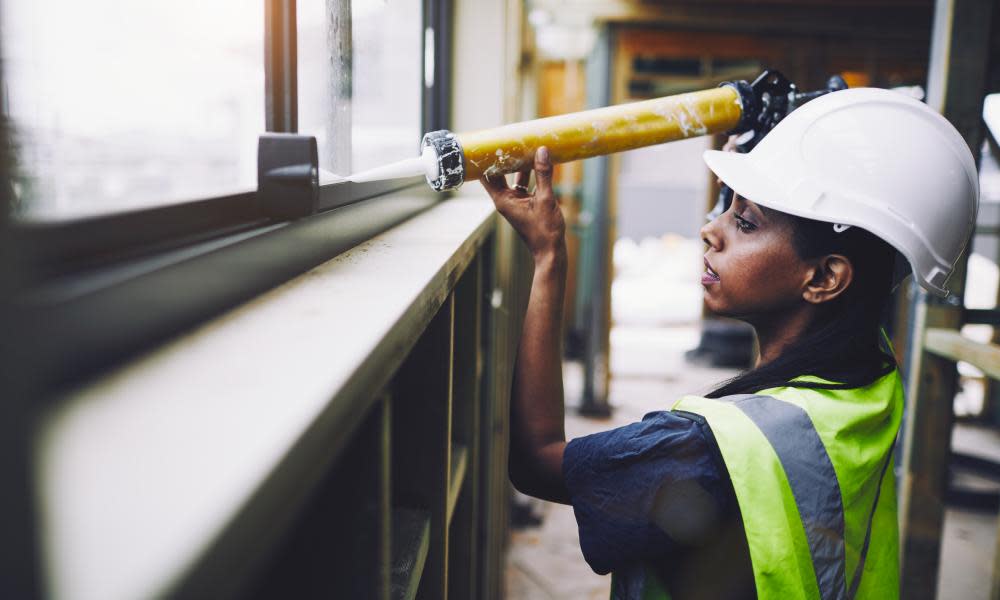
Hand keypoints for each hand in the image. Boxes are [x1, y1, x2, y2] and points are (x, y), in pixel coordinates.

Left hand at [480, 146, 565, 260]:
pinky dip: (528, 174)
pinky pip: (523, 185)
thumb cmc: (545, 230)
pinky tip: (537, 163)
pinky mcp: (524, 204)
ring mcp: (514, 202)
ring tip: (524, 147)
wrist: (551, 251)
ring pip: (512, 178)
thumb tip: (542, 151)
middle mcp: (505, 200)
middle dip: (504, 158)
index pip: (486, 175)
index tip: (490, 143)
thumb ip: (543, 174)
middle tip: (509, 139)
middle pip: (498, 174)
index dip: (486, 159)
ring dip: (518, 164)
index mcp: (503, 200)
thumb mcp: (546, 199)